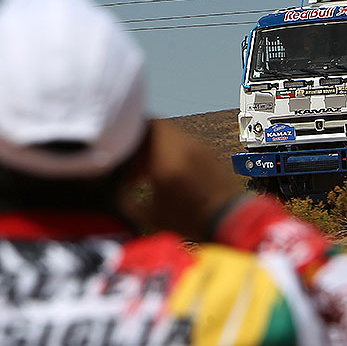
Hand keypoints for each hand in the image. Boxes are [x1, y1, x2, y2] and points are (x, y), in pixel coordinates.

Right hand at [127, 121, 242, 238]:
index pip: (146, 125)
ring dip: (159, 146)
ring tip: (153, 171)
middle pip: (159, 127)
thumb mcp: (152, 215)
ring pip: (173, 134)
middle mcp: (185, 146)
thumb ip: (127, 201)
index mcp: (167, 158)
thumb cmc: (191, 220)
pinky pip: (187, 143)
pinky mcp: (210, 153)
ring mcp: (200, 147)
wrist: (231, 220)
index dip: (130, 132)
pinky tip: (172, 174)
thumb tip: (115, 192)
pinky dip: (175, 152)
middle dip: (143, 141)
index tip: (122, 149)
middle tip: (136, 161)